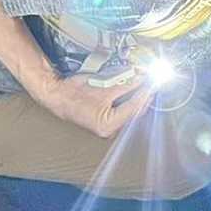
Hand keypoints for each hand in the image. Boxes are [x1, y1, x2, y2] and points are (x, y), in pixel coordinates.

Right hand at [35, 70, 153, 137]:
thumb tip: (140, 81)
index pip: (133, 109)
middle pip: (134, 112)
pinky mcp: (107, 120)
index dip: (144, 95)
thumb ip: (124, 86)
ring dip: (138, 98)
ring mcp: (108, 126)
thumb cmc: (74, 95)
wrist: (58, 95)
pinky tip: (135, 91)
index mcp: (107, 125)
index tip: (151, 84)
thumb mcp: (103, 89)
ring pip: (130, 112)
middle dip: (143, 97)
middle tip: (151, 83)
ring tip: (145, 85)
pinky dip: (129, 100)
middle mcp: (109, 130)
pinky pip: (123, 110)